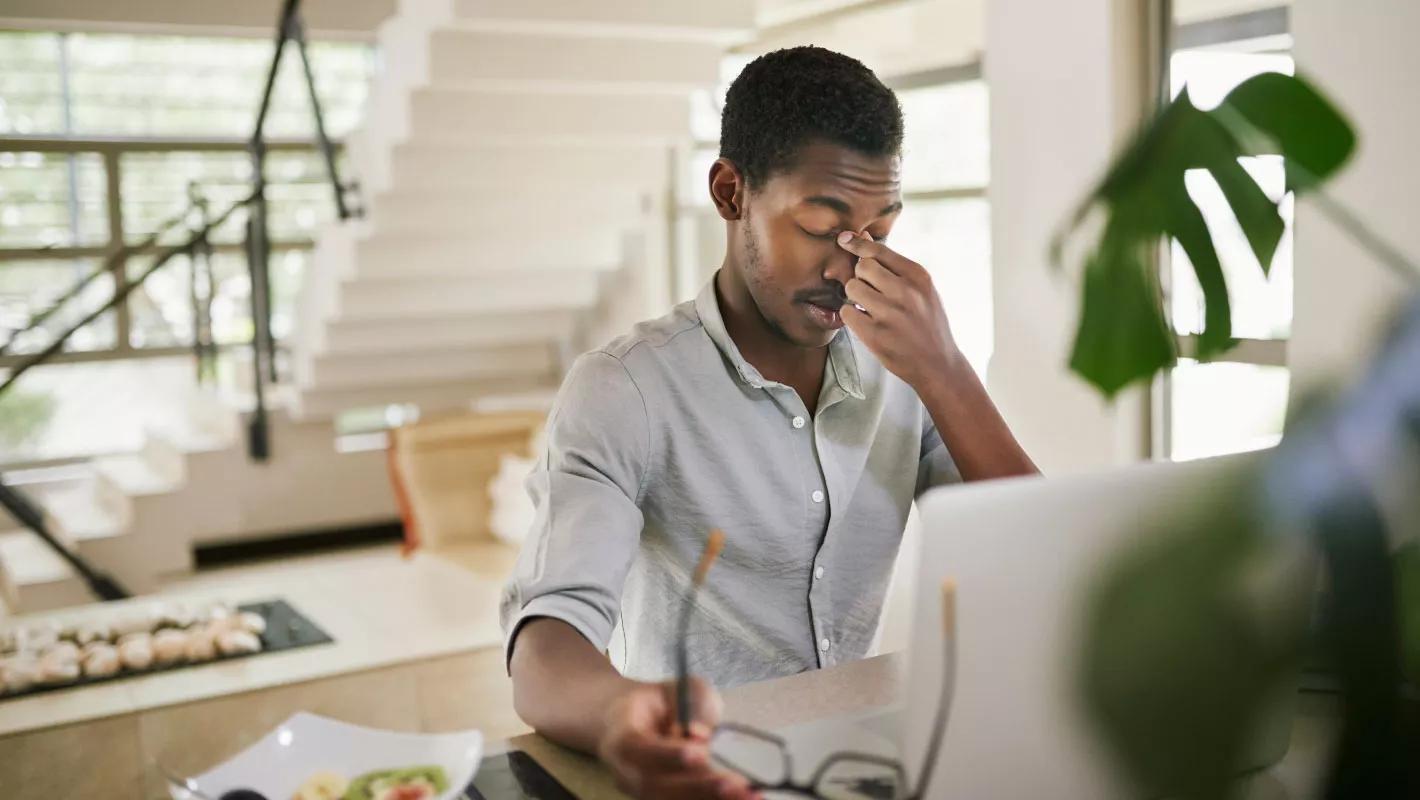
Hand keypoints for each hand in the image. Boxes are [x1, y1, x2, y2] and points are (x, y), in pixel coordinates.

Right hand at [597, 677, 759, 799]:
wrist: (635, 721)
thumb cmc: (661, 702)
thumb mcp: (680, 687)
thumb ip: (692, 703)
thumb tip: (701, 735)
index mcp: (622, 736)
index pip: (639, 749)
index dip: (667, 754)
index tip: (700, 752)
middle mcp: (626, 772)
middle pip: (656, 787)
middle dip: (698, 788)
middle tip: (735, 784)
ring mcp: (641, 792)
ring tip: (749, 796)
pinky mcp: (661, 799)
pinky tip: (743, 799)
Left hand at [836, 231, 961, 388]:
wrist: (938, 364)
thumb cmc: (927, 322)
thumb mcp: (921, 289)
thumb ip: (893, 265)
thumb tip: (863, 237)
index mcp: (918, 276)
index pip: (879, 250)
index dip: (857, 244)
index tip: (844, 239)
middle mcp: (906, 292)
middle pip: (862, 267)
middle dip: (861, 276)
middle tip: (870, 291)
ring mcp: (890, 314)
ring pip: (852, 288)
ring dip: (855, 297)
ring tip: (869, 307)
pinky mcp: (876, 335)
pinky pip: (847, 313)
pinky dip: (852, 317)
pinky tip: (866, 322)